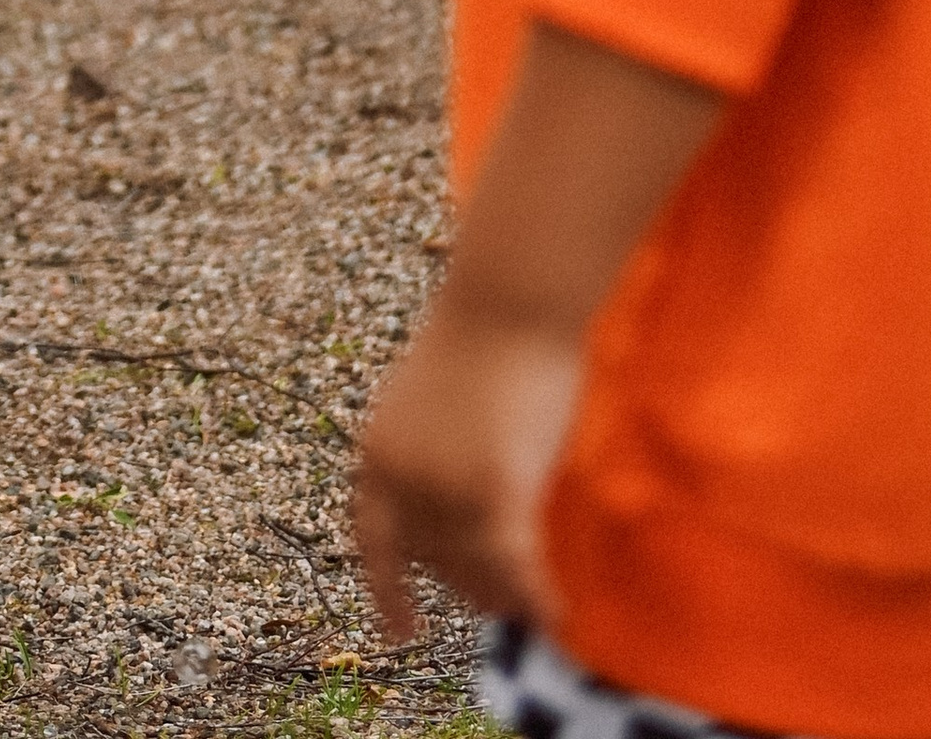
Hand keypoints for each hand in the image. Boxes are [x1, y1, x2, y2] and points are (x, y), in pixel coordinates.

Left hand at [352, 296, 583, 641]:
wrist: (508, 298)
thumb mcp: (429, 404)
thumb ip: (428, 456)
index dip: (386, 589)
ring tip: (534, 603)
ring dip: (508, 594)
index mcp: (378, 454)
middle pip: (439, 564)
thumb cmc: (480, 338)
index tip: (400, 632)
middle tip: (506, 600)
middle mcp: (402, 478)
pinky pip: (515, 566)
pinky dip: (536, 596)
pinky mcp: (494, 487)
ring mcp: (446, 486)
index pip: (374, 541)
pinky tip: (557, 615)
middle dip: (471, 587)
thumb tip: (453, 511)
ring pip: (481, 570)